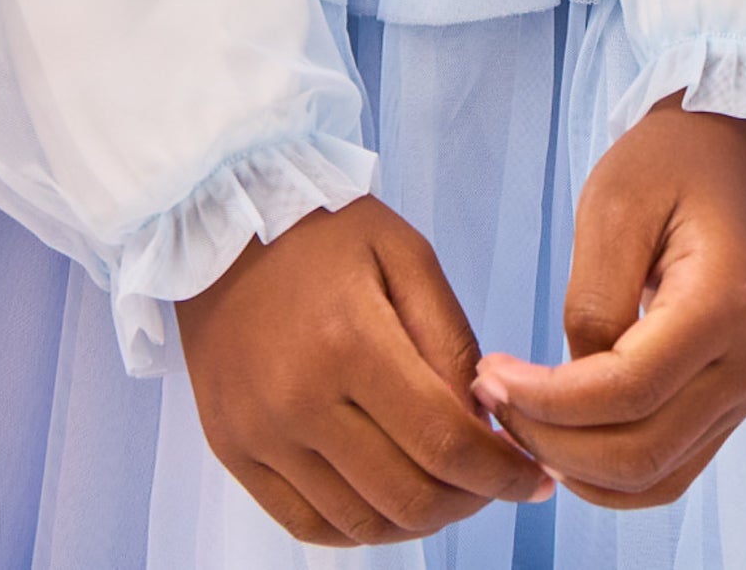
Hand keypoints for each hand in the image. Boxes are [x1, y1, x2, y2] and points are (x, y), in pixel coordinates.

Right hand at [177, 195, 552, 546]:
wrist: (213, 218)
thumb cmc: (318, 229)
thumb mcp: (403, 253)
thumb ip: (450, 340)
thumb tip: (485, 424)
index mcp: (348, 340)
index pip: (446, 445)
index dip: (504, 476)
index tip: (532, 478)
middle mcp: (298, 398)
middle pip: (410, 498)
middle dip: (470, 501)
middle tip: (488, 479)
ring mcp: (258, 430)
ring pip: (363, 525)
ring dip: (419, 519)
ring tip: (439, 484)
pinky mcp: (230, 445)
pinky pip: (307, 524)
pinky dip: (359, 527)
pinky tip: (382, 491)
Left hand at [475, 98, 745, 508]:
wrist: (715, 163)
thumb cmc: (660, 171)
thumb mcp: (610, 207)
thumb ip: (593, 297)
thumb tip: (573, 377)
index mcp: (720, 308)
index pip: (629, 390)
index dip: (550, 400)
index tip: (487, 377)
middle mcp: (745, 367)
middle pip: (644, 451)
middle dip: (554, 442)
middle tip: (489, 402)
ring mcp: (742, 394)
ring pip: (658, 476)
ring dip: (578, 468)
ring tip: (514, 422)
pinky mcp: (727, 404)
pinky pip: (670, 468)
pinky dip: (611, 474)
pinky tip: (557, 439)